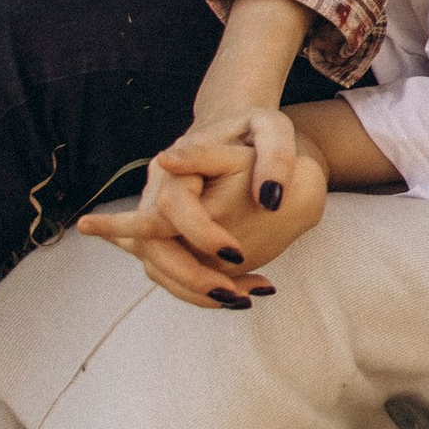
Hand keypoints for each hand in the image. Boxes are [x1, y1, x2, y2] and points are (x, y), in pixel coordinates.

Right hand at [77, 108, 324, 306]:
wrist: (236, 131)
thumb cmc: (254, 128)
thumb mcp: (273, 129)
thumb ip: (276, 157)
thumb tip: (271, 199)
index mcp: (176, 163)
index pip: (172, 205)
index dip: (200, 233)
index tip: (237, 252)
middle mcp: (156, 191)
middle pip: (152, 245)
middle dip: (190, 276)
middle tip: (236, 296)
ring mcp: (156, 216)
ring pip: (158, 265)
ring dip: (195, 291)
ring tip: (244, 300)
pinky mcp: (168, 236)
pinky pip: (172, 270)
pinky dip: (201, 289)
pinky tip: (245, 293)